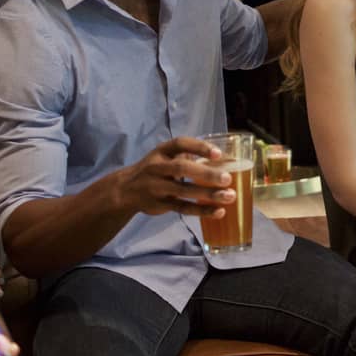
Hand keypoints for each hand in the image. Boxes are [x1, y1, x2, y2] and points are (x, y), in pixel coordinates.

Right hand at [113, 137, 236, 218]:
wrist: (125, 190)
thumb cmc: (156, 169)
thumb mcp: (165, 157)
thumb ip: (188, 156)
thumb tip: (226, 160)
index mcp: (161, 151)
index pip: (180, 144)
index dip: (199, 147)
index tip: (218, 154)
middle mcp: (157, 167)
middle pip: (181, 168)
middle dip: (205, 173)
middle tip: (227, 179)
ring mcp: (157, 187)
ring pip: (183, 191)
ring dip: (208, 194)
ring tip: (230, 196)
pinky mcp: (160, 204)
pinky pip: (182, 208)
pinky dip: (201, 210)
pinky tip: (218, 211)